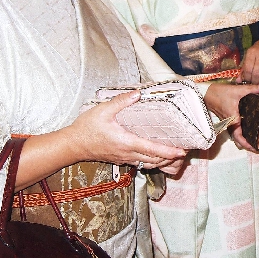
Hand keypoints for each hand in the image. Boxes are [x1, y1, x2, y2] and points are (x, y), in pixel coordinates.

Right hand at [17, 90, 187, 190]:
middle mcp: (128, 153)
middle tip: (185, 151)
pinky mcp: (121, 158)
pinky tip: (158, 155)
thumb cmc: (87, 127)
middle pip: (154, 160)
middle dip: (170, 157)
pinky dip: (153, 161)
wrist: (73, 144)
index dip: (168, 151)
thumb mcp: (103, 110)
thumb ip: (122, 102)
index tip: (181, 151)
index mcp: (126, 142)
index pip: (152, 149)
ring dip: (163, 161)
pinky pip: (141, 163)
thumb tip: (138, 93)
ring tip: (175, 154)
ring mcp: (125, 158)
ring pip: (148, 163)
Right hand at [204, 82, 258, 152]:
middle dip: (246, 144)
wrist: (206, 93)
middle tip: (256, 146)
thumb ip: (251, 89)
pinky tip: (245, 130)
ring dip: (242, 139)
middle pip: (237, 139)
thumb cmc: (219, 93)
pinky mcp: (225, 119)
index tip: (254, 148)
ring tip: (253, 140)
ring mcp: (226, 122)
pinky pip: (232, 130)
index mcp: (233, 119)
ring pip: (234, 135)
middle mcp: (229, 123)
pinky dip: (239, 133)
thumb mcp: (237, 90)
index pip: (239, 136)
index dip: (246, 144)